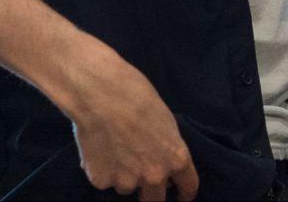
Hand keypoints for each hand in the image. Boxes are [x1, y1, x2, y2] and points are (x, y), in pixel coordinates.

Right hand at [55, 39, 197, 200]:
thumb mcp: (166, 123)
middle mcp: (154, 176)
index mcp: (176, 159)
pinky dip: (102, 170)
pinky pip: (104, 180)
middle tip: (142, 177)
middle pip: (155, 200)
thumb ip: (166, 148)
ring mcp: (126, 182)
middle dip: (152, 193)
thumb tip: (161, 162)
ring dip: (123, 176)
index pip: (188, 187)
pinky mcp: (101, 181)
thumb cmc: (137, 98)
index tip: (181, 196)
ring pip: (126, 187)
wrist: (102, 95)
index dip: (185, 193)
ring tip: (115, 148)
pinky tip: (99, 148)